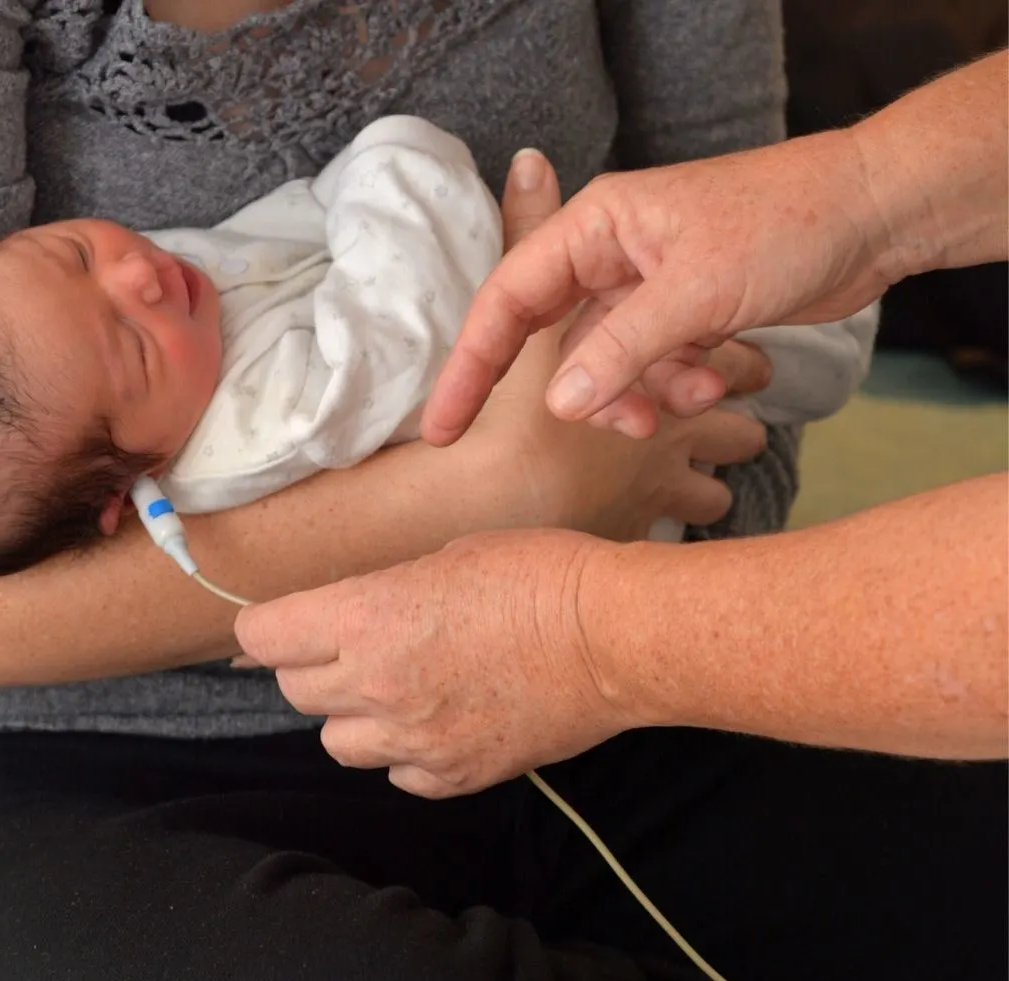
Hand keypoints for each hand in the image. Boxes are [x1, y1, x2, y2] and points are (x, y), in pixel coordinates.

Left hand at [233, 529, 640, 796]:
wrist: (614, 639)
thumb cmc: (542, 576)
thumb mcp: (445, 559)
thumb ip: (384, 596)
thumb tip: (356, 616)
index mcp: (366, 619)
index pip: (264, 636)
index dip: (267, 628)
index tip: (282, 624)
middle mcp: (377, 686)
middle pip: (296, 692)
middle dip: (312, 668)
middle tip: (350, 650)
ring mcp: (415, 740)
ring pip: (337, 743)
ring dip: (353, 718)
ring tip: (395, 692)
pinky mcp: (455, 775)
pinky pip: (398, 776)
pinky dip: (405, 756)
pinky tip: (438, 723)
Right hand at [451, 151, 770, 538]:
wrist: (870, 214)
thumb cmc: (786, 223)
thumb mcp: (695, 292)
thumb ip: (622, 349)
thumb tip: (563, 403)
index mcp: (597, 227)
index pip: (507, 302)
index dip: (470, 368)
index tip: (444, 429)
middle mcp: (613, 254)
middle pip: (556, 343)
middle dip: (585, 394)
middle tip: (616, 432)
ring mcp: (648, 287)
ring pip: (611, 367)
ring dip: (646, 395)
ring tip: (696, 393)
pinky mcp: (685, 314)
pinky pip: (653, 368)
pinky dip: (676, 387)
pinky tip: (717, 380)